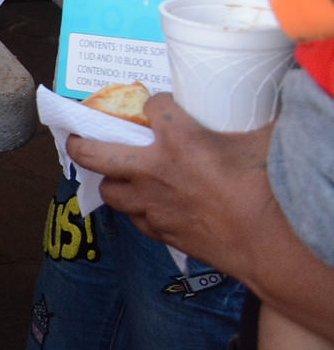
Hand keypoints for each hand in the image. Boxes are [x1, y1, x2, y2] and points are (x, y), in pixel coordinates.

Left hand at [65, 94, 279, 276]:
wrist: (271, 247)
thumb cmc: (270, 190)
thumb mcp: (262, 139)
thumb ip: (245, 118)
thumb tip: (250, 103)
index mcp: (179, 139)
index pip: (152, 105)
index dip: (156, 102)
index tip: (160, 105)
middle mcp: (154, 170)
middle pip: (93, 153)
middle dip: (79, 142)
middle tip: (77, 136)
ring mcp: (152, 204)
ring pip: (109, 190)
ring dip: (110, 180)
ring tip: (117, 173)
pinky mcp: (160, 231)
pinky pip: (135, 218)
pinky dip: (137, 209)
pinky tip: (147, 204)